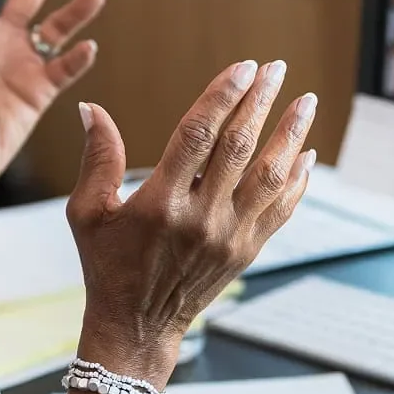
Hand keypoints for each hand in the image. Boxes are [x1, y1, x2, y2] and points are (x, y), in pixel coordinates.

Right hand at [66, 60, 317, 381]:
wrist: (138, 327)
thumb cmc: (108, 265)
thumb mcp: (87, 213)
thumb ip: (96, 158)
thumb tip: (91, 108)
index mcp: (160, 203)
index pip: (197, 136)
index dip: (222, 97)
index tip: (243, 67)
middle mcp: (200, 218)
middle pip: (239, 148)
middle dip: (260, 102)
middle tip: (275, 69)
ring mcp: (229, 237)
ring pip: (269, 176)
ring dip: (290, 135)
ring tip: (306, 101)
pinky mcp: (246, 252)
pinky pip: (280, 209)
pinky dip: (296, 180)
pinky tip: (306, 153)